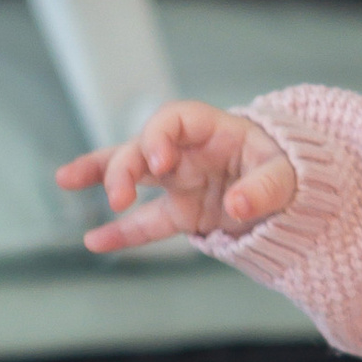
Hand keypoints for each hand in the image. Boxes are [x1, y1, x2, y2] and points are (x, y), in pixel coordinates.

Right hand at [56, 99, 296, 252]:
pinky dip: (124, 232)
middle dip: (124, 167)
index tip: (159, 162)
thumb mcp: (288, 176)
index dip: (159, 136)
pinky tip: (94, 242)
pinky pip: (147, 221)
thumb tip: (238, 205)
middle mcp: (189, 152)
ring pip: (132, 173)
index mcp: (214, 130)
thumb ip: (265, 189)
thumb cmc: (291, 171)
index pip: (174, 119)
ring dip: (103, 176)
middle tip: (119, 198)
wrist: (297, 195)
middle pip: (143, 147)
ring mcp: (182, 181)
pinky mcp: (183, 211)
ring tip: (64, 179)